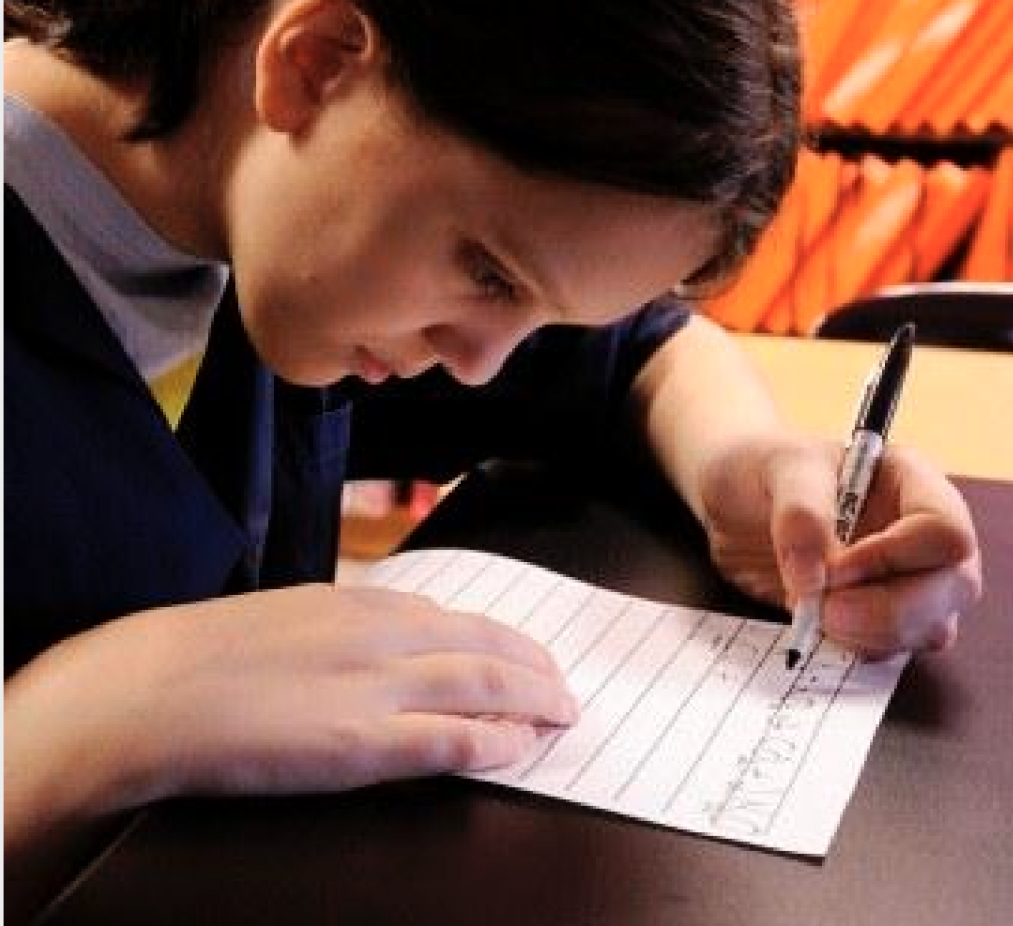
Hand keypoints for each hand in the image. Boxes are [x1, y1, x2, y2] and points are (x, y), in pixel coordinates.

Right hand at [143, 582, 577, 795]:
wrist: (152, 688)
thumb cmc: (209, 653)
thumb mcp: (291, 617)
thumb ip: (346, 627)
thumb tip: (385, 641)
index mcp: (361, 602)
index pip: (457, 617)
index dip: (503, 640)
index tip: (527, 654)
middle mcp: (382, 634)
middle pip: (486, 645)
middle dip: (536, 667)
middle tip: (564, 687)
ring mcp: (376, 686)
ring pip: (485, 684)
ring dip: (534, 701)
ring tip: (563, 715)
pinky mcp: (360, 742)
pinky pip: (450, 739)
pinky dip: (495, 743)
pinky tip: (519, 749)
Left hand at [697, 434, 981, 658]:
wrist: (734, 498)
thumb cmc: (765, 467)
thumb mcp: (779, 468)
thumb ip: (800, 514)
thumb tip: (813, 579)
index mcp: (914, 483)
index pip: (943, 533)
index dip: (895, 559)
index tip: (834, 569)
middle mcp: (923, 536)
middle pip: (951, 589)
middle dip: (888, 611)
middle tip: (825, 611)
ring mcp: (909, 580)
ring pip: (928, 628)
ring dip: (868, 634)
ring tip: (812, 609)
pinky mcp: (880, 617)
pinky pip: (889, 649)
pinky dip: (852, 646)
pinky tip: (815, 622)